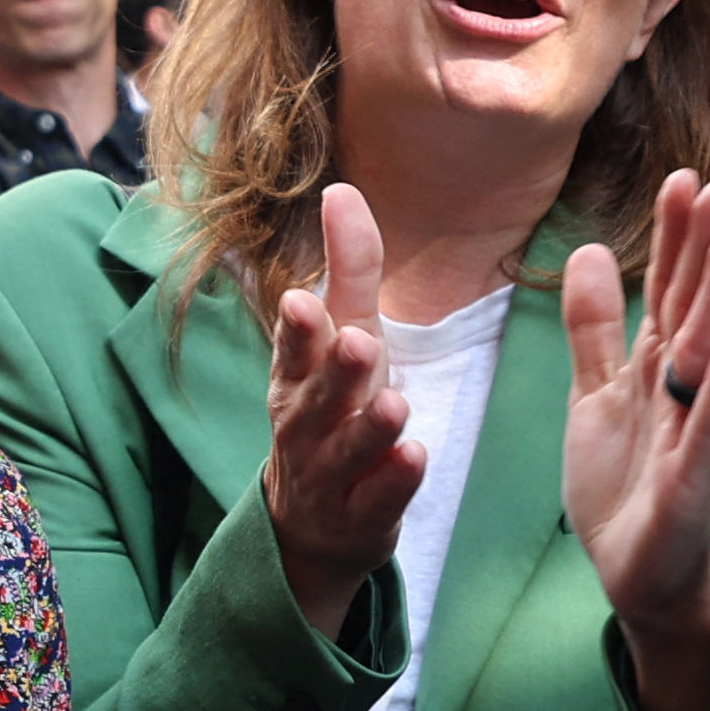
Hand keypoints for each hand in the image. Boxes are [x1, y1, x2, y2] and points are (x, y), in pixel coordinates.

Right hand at [260, 184, 425, 635]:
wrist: (315, 520)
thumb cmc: (335, 409)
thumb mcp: (343, 338)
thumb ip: (350, 269)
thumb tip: (343, 190)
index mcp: (297, 377)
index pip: (294, 349)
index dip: (298, 330)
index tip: (302, 301)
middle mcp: (305, 423)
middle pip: (317, 398)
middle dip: (336, 371)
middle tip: (359, 343)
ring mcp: (330, 473)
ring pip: (346, 450)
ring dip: (369, 427)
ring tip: (395, 404)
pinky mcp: (361, 514)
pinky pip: (376, 499)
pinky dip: (393, 481)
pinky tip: (415, 458)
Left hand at [559, 171, 709, 710]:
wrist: (637, 574)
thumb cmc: (623, 486)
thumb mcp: (593, 396)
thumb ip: (594, 330)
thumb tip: (595, 251)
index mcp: (651, 366)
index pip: (665, 288)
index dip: (672, 236)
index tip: (682, 177)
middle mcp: (678, 388)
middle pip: (691, 306)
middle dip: (703, 248)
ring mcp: (690, 430)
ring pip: (705, 353)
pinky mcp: (693, 478)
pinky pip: (709, 426)